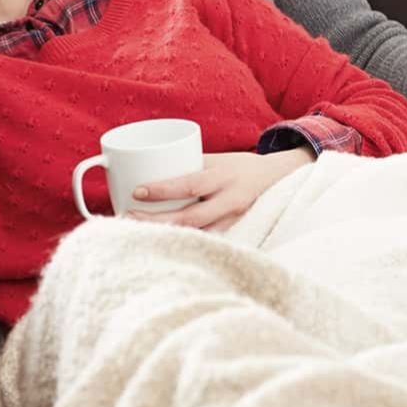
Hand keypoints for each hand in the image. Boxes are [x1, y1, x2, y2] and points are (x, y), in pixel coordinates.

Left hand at [125, 147, 314, 232]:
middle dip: (157, 220)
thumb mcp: (217, 160)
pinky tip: (165, 247)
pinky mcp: (234, 233)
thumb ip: (189, 165)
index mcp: (223, 177)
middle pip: (190, 217)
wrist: (277, 179)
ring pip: (198, 235)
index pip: (190, 184)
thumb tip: (149, 167)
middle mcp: (230, 201)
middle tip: (129, 216)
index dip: (163, 190)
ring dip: (168, 236)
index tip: (136, 192)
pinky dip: (186, 244)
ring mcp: (233, 220)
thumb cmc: (240, 166)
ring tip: (140, 233)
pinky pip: (207, 242)